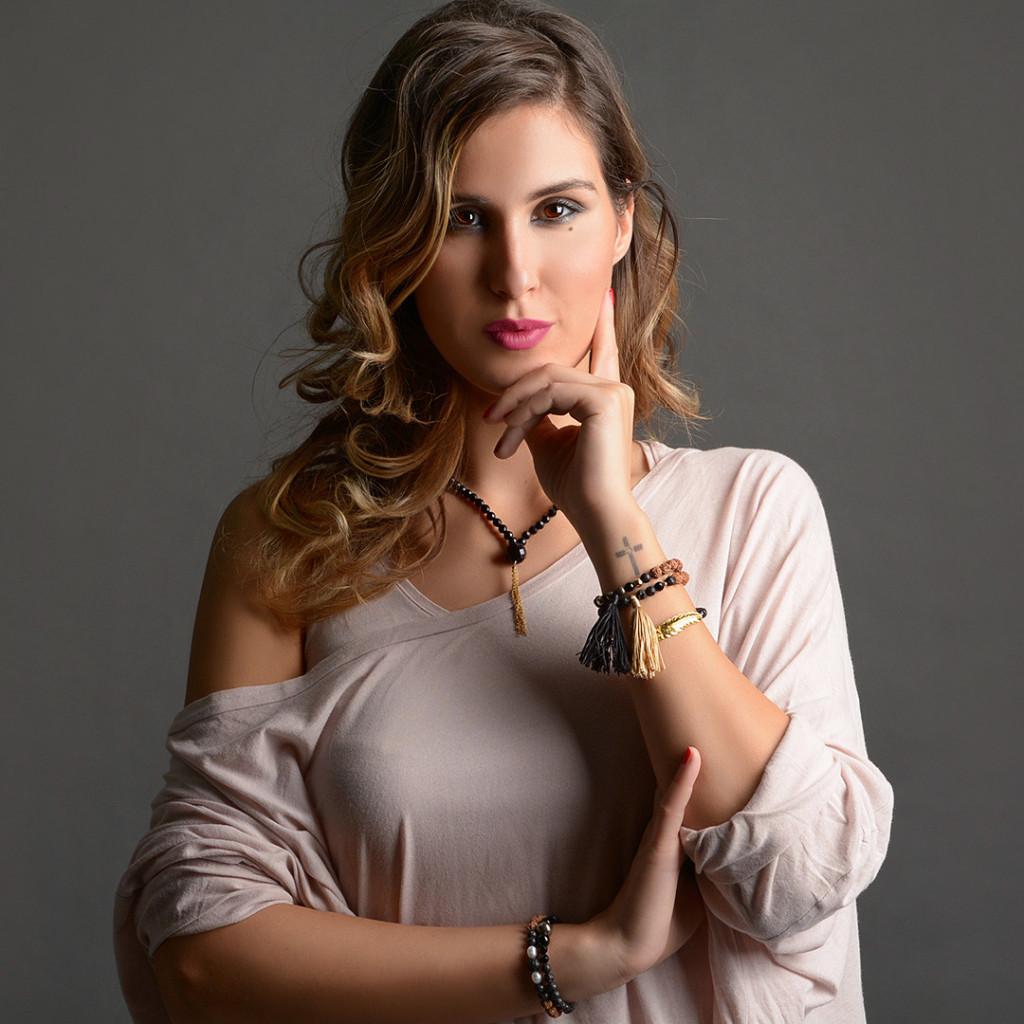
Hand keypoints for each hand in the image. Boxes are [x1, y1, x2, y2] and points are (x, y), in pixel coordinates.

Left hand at [484, 289, 637, 524]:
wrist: (595, 513)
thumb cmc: (574, 487)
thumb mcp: (548, 445)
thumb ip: (538, 418)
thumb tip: (518, 406)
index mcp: (605, 398)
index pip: (603, 352)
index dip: (602, 325)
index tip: (603, 296)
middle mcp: (613, 390)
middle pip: (552, 372)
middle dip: (516, 394)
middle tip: (490, 419)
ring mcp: (612, 392)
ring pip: (547, 381)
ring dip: (515, 407)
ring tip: (500, 435)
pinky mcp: (604, 400)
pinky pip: (551, 393)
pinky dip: (526, 411)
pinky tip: (513, 432)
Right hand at [585, 749, 704, 983]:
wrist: (627, 945)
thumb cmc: (660, 924)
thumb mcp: (696, 897)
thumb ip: (710, 876)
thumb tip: (737, 866)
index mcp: (677, 847)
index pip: (696, 809)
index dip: (706, 783)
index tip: (722, 756)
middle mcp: (668, 835)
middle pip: (686, 791)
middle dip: (696, 763)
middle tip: (709, 726)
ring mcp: (662, 837)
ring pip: (678, 789)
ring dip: (688, 762)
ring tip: (701, 727)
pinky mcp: (659, 845)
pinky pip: (672, 805)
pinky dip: (683, 780)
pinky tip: (692, 756)